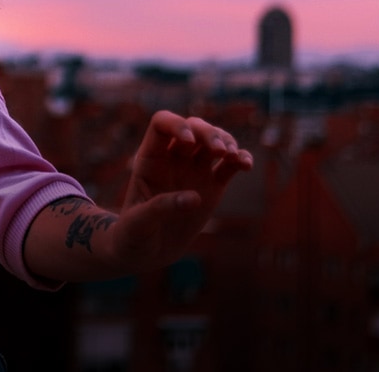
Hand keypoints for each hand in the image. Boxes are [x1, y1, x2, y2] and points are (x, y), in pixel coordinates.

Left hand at [106, 110, 252, 271]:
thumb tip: (194, 198)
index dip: (177, 124)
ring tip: (234, 157)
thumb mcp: (138, 224)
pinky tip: (246, 165)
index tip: (189, 141)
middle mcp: (173, 159)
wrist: (144, 252)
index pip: (161, 124)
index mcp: (150, 159)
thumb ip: (160, 208)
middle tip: (220, 151)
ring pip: (213, 141)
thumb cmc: (132, 235)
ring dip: (227, 141)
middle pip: (193, 127)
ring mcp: (194, 171)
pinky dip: (240, 160)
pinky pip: (229, 166)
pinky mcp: (211, 187)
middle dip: (208, 133)